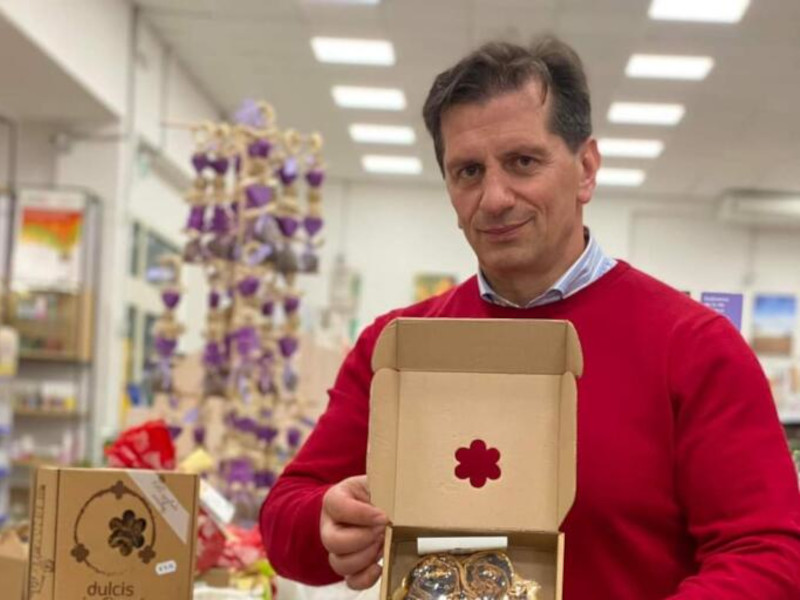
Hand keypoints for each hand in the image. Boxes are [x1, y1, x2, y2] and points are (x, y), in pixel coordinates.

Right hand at [321, 475, 388, 589]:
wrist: (372, 503)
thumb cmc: (375, 491)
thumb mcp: (377, 481)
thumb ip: (384, 485)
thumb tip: (404, 497)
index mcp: (334, 499)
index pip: (337, 506)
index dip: (360, 514)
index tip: (383, 516)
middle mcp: (330, 526)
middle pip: (333, 541)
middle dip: (363, 538)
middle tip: (384, 530)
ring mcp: (337, 549)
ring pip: (340, 563)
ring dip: (365, 557)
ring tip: (383, 543)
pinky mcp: (349, 566)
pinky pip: (350, 580)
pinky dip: (365, 578)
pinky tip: (379, 566)